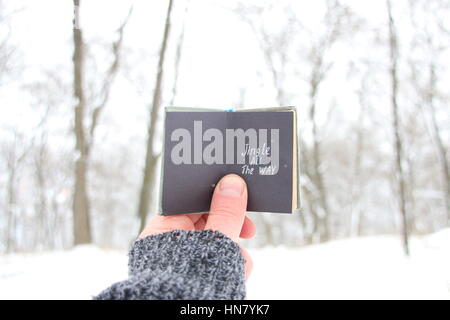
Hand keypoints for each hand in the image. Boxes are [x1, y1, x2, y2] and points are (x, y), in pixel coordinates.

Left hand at [139, 174, 255, 278]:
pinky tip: (237, 276)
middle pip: (206, 224)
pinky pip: (212, 262)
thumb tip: (233, 182)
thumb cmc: (192, 279)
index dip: (217, 198)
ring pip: (213, 245)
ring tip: (239, 265)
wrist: (185, 316)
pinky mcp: (190, 276)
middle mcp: (170, 243)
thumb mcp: (216, 240)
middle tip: (249, 229)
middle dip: (231, 230)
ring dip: (233, 253)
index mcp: (165, 228)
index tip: (237, 197)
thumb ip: (227, 211)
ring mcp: (180, 261)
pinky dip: (227, 266)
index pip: (192, 202)